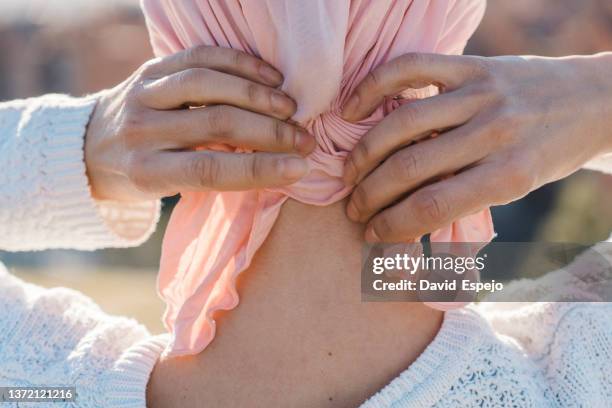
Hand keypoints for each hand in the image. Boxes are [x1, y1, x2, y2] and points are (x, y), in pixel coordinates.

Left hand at [85, 46, 314, 200]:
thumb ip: (213, 176)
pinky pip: (199, 57)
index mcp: (147, 172)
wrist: (91, 146)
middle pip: (216, 124)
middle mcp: (142, 131)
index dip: (260, 169)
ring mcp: (142, 94)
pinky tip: (270, 76)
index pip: (211, 170)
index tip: (301, 167)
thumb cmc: (143, 175)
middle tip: (305, 139)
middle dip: (270, 132)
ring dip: (258, 95)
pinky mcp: (149, 68)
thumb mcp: (169, 188)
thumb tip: (278, 165)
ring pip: (208, 85)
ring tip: (290, 107)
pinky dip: (239, 64)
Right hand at [341, 52, 611, 241]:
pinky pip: (409, 68)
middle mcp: (493, 132)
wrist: (592, 100)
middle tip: (355, 209)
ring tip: (349, 174)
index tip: (371, 235)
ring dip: (364, 154)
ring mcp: (480, 94)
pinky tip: (351, 109)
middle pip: (410, 169)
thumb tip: (406, 225)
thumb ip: (466, 201)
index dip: (391, 226)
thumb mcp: (519, 188)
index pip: (432, 207)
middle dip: (370, 196)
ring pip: (402, 124)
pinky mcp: (471, 64)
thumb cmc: (549, 154)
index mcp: (509, 175)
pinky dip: (373, 87)